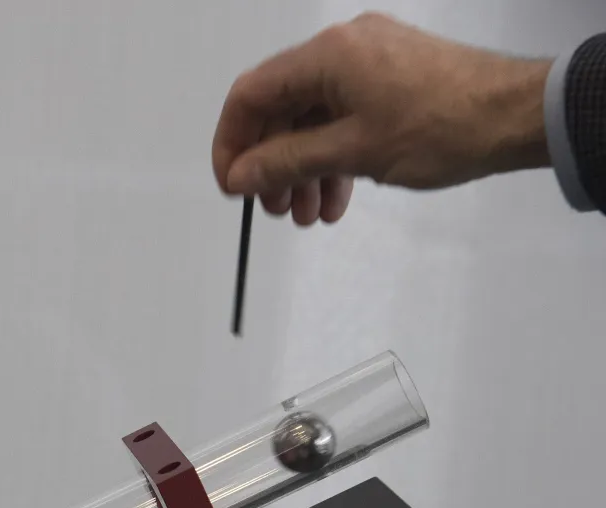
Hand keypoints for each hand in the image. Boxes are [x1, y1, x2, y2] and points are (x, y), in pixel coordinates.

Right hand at [213, 13, 550, 225]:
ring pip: (314, 118)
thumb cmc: (443, 127)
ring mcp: (370, 60)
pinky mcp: (392, 77)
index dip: (232, 143)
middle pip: (282, 108)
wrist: (520, 115)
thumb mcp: (352, 152)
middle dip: (273, 164)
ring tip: (309, 214)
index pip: (251, 94)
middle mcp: (344, 48)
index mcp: (328, 54)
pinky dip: (334, 156)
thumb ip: (285, 163)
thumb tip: (240, 175)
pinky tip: (338, 196)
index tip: (233, 186)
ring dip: (305, 169)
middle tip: (275, 208)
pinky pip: (344, 116)